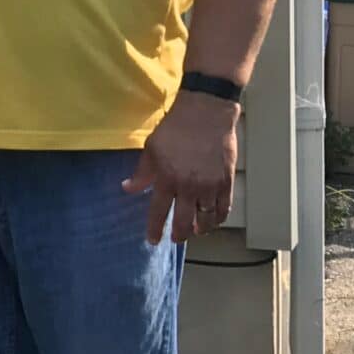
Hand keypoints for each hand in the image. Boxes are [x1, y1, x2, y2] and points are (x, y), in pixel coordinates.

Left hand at [123, 91, 239, 243]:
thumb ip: (142, 173)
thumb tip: (127, 188)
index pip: (158, 212)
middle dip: (179, 235)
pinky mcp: (226, 182)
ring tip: (195, 231)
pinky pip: (224, 209)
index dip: (155, 229)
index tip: (153, 241)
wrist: (206, 113)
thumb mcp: (151, 148)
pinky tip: (213, 220)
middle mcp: (188, 187)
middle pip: (184, 222)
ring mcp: (209, 186)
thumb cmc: (175, 128)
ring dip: (200, 229)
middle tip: (176, 239)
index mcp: (166, 179)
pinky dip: (218, 219)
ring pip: (207, 220)